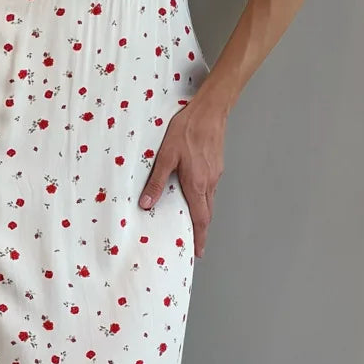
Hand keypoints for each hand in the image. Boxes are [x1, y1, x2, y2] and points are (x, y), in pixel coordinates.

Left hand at [138, 95, 227, 257]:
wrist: (210, 111)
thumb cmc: (187, 130)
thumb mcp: (166, 155)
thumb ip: (156, 181)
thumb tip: (147, 203)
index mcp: (197, 184)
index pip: (200, 219)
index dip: (199, 237)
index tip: (198, 252)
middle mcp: (209, 182)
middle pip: (207, 213)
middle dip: (201, 229)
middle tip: (194, 241)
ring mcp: (215, 173)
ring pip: (209, 199)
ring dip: (202, 212)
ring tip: (191, 219)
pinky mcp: (216, 164)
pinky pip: (210, 187)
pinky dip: (204, 196)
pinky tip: (194, 191)